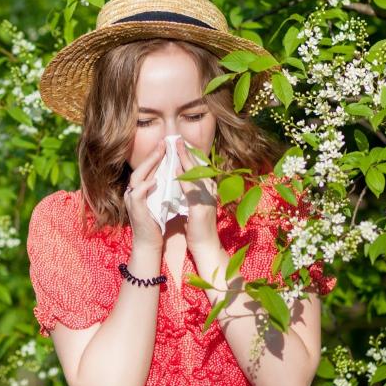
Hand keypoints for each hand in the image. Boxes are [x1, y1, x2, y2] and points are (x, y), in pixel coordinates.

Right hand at [124, 138, 165, 250]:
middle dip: (152, 155)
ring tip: (159, 154)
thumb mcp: (160, 200)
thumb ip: (162, 187)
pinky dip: (145, 187)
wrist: (150, 243)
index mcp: (139, 190)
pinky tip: (154, 180)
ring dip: (148, 165)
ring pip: (137, 178)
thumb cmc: (156, 222)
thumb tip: (173, 173)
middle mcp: (133, 193)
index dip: (155, 156)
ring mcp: (132, 201)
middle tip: (163, 143)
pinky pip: (138, 195)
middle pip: (140, 169)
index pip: (146, 169)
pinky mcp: (136, 211)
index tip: (166, 144)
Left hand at [174, 137, 220, 254]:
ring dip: (185, 159)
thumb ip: (189, 192)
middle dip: (188, 151)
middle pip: (199, 167)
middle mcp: (210, 191)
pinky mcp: (201, 208)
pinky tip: (175, 168)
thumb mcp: (193, 205)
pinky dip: (183, 177)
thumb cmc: (197, 227)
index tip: (181, 143)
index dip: (191, 155)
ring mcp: (207, 198)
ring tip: (176, 146)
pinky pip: (191, 189)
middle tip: (178, 138)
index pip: (200, 168)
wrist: (205, 246)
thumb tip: (179, 179)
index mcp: (208, 190)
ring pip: (196, 174)